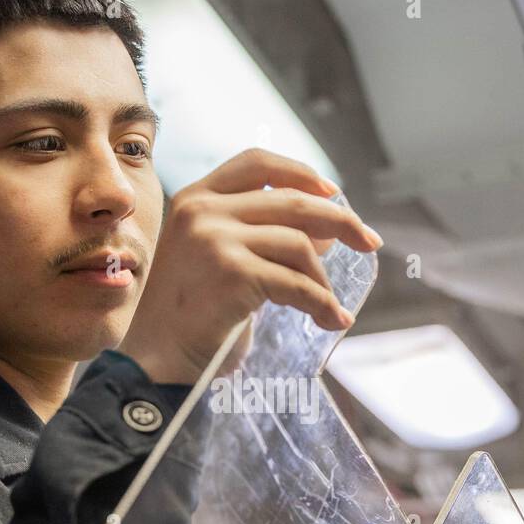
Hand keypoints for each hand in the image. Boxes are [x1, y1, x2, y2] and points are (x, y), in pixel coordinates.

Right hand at [119, 148, 381, 384]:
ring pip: (299, 245)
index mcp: (194, 198)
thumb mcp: (218, 261)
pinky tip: (332, 319)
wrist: (154, 360)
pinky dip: (322, 304)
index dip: (301, 173)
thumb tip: (329, 229)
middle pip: (291, 201)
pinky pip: (297, 284)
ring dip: (323, 280)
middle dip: (340, 221)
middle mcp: (202, 211)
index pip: (257, 163)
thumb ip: (261, 237)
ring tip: (329, 307)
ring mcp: (215, 240)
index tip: (333, 192)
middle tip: (369, 241)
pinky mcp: (232, 274)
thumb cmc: (188, 317)